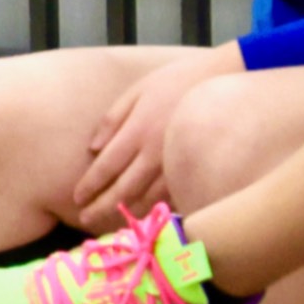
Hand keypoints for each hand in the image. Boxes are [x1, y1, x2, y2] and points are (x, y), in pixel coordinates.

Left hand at [75, 45, 237, 231]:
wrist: (226, 79)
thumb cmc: (177, 81)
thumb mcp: (137, 90)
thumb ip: (113, 119)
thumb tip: (94, 148)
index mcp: (138, 131)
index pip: (107, 167)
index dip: (90, 185)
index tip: (77, 198)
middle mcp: (156, 152)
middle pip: (124, 189)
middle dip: (102, 207)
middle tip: (85, 220)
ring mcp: (178, 163)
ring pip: (149, 197)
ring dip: (128, 213)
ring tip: (110, 224)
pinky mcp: (197, 168)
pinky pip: (174, 195)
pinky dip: (157, 208)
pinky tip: (146, 215)